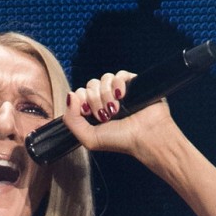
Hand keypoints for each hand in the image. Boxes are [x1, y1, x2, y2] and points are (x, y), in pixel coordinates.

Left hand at [62, 72, 182, 169]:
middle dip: (95, 101)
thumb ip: (71, 120)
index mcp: (94, 110)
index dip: (81, 100)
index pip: (79, 93)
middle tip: (105, 116)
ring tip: (116, 109)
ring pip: (103, 79)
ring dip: (106, 94)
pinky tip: (122, 96)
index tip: (88, 113)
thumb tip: (70, 95)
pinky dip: (118, 84)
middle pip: (91, 85)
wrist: (145, 137)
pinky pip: (119, 75)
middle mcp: (105, 99)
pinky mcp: (133, 84)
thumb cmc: (120, 140)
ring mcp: (119, 91)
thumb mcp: (89, 138)